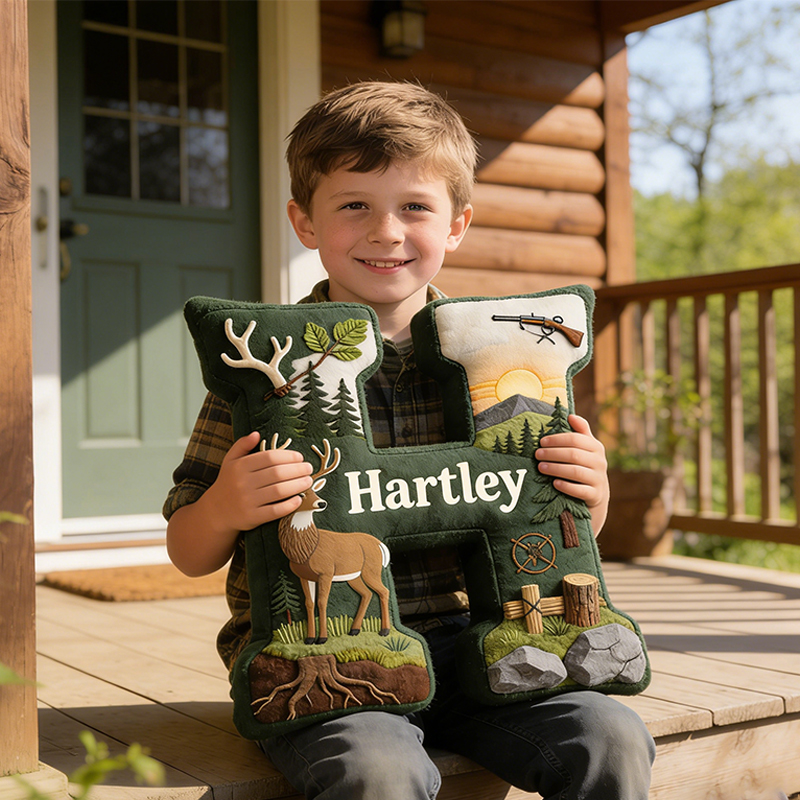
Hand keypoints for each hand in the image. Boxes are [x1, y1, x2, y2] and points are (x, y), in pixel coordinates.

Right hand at [207, 431, 312, 533]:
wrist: (216, 511)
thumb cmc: (229, 482)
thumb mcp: (230, 461)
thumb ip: (242, 445)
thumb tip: (256, 434)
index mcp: (239, 466)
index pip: (269, 457)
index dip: (288, 456)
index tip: (300, 457)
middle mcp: (243, 483)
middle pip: (277, 473)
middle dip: (297, 470)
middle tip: (309, 468)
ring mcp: (247, 501)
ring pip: (279, 491)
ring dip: (298, 485)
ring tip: (309, 481)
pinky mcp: (252, 517)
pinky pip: (275, 511)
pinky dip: (289, 505)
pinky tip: (299, 499)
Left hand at [536, 414, 609, 534]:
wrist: (596, 493)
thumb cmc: (585, 465)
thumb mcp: (585, 448)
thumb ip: (580, 431)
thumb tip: (570, 416)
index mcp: (596, 447)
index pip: (575, 439)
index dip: (557, 439)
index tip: (541, 441)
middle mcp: (599, 462)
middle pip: (574, 454)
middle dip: (553, 453)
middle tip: (537, 454)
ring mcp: (598, 479)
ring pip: (575, 472)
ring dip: (556, 468)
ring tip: (541, 467)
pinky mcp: (595, 494)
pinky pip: (580, 490)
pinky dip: (567, 486)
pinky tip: (555, 483)